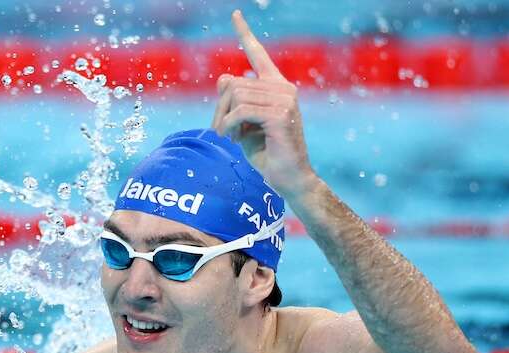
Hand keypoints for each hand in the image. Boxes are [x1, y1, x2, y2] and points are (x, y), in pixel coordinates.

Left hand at [211, 9, 319, 202]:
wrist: (288, 180)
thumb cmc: (266, 154)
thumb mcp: (244, 124)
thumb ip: (235, 101)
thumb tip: (225, 78)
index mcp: (276, 87)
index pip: (258, 55)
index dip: (245, 34)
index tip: (236, 14)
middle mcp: (283, 88)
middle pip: (233, 83)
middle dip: (219, 109)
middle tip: (220, 131)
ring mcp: (284, 99)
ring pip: (235, 97)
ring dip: (224, 120)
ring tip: (229, 137)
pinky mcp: (281, 114)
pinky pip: (241, 112)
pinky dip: (230, 126)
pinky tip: (233, 139)